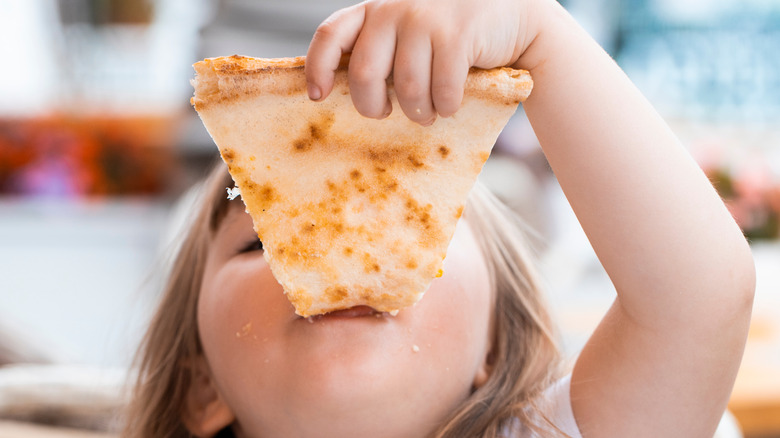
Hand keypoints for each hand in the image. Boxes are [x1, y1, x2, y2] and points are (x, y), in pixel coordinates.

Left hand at [305, 0, 542, 124]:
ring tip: (427, 112)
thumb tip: (343, 91)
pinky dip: (447, 107)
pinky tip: (451, 104)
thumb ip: (379, 49)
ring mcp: (426, 18)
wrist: (511, 17)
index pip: (330, 34)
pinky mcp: (457, 34)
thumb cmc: (451, 36)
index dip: (318, 68)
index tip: (318, 96)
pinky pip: (441, 91)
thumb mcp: (408, 32)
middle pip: (365, 74)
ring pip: (407, 89)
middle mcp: (394, 8)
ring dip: (418, 112)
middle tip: (386, 113)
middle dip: (373, 107)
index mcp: (374, 9)